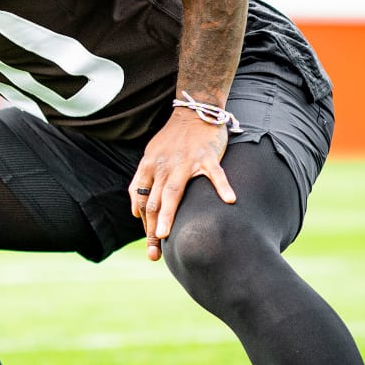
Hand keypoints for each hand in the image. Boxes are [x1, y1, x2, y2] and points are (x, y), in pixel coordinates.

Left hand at [129, 109, 235, 260]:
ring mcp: (185, 162)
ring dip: (168, 213)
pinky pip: (215, 173)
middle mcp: (163, 166)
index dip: (145, 224)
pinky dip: (222, 186)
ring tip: (166, 235)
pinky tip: (229, 201)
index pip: (143, 201)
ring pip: (174, 190)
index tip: (152, 244)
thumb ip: (141, 184)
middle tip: (154, 253)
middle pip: (154, 201)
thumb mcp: (150, 158)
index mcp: (149, 167)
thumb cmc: (172, 140)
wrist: (193, 111)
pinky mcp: (206, 156)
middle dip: (152, 229)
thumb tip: (135, 213)